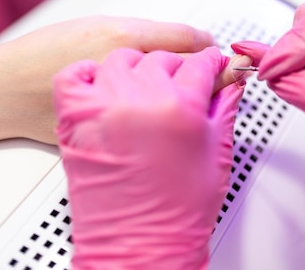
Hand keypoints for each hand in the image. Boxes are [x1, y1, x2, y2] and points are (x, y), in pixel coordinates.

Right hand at [0, 16, 219, 152]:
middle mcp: (128, 75)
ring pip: (180, 101)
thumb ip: (147, 34)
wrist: (7, 92)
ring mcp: (123, 108)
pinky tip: (161, 116)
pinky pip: (158, 125)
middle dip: (204, 72)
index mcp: (123, 39)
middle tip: (206, 72)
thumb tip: (192, 41)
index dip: (209, 47)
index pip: (192, 41)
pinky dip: (167, 119)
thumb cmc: (46, 53)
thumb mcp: (100, 26)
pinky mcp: (116, 133)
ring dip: (189, 96)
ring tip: (178, 94)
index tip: (216, 52)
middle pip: (193, 72)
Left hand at [54, 46, 242, 268]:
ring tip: (144, 86)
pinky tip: (104, 85)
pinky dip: (88, 73)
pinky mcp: (75, 118)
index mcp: (180, 107)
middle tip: (182, 82)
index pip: (200, 63)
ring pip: (121, 59)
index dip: (211, 61)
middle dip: (177, 67)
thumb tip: (230, 85)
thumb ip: (224, 108)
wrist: (138, 246)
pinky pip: (75, 75)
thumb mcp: (216, 153)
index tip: (212, 62)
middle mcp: (140, 101)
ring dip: (136, 67)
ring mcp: (104, 107)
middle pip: (162, 58)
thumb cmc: (177, 211)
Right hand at [232, 0, 304, 251]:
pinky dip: (281, 72)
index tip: (281, 70)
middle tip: (282, 81)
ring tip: (301, 98)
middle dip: (292, 50)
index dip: (301, 38)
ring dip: (289, 66)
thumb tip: (287, 79)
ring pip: (300, 41)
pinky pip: (298, 66)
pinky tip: (267, 73)